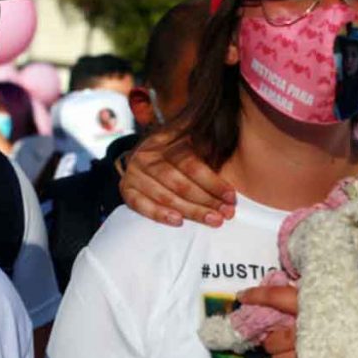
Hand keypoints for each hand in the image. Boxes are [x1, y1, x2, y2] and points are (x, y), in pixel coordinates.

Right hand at [119, 129, 235, 226]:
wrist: (143, 158)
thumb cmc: (176, 154)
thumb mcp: (190, 141)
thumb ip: (207, 143)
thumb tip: (229, 136)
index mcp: (165, 141)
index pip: (191, 164)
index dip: (213, 182)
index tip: (231, 196)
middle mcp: (147, 156)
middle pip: (180, 183)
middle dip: (206, 200)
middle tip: (227, 213)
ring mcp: (134, 173)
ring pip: (165, 196)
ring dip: (191, 211)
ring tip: (212, 220)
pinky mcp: (126, 190)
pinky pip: (140, 205)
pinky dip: (159, 214)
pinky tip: (178, 221)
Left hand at [238, 285, 357, 357]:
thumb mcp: (350, 305)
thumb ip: (323, 303)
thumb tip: (297, 297)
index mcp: (317, 305)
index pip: (281, 297)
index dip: (259, 295)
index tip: (242, 296)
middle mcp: (308, 327)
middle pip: (273, 336)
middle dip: (273, 340)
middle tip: (284, 339)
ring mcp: (308, 352)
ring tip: (302, 356)